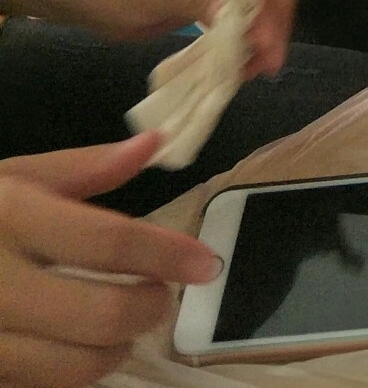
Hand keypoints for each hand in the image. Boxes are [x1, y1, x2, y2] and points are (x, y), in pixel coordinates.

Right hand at [0, 134, 220, 387]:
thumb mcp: (9, 176)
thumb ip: (82, 167)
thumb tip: (154, 144)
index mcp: (11, 216)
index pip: (109, 239)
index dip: (168, 253)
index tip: (207, 262)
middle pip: (102, 313)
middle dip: (150, 307)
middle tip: (162, 296)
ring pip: (77, 365)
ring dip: (118, 348)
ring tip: (124, 323)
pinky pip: (42, 386)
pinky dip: (74, 373)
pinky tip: (79, 349)